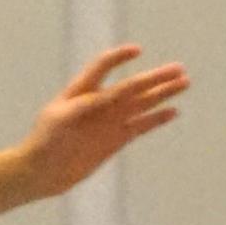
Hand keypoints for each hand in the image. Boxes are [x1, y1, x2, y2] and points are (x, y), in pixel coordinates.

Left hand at [20, 45, 189, 196]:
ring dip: (162, 94)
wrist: (41, 173)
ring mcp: (109, 122)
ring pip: (141, 103)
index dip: (119, 58)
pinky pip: (140, 126)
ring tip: (184, 83)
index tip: (137, 51)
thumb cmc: (44, 141)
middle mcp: (99, 103)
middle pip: (132, 85)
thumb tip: (112, 94)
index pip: (102, 66)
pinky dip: (157, 119)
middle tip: (179, 70)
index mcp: (81, 91)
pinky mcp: (115, 140)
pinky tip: (173, 111)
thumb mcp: (60, 119)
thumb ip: (86, 105)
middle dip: (155, 77)